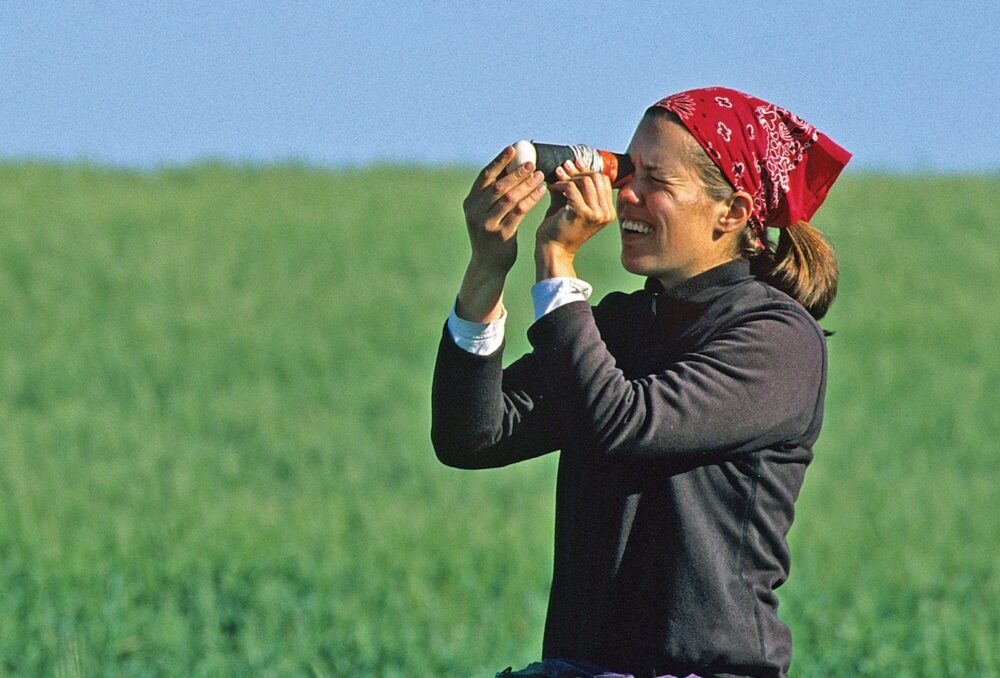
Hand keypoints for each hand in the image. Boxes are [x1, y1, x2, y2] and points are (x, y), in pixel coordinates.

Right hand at [462, 146, 546, 275]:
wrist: (487, 265)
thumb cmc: (490, 234)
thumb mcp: (484, 214)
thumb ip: (491, 195)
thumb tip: (509, 166)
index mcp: (470, 203)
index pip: (484, 177)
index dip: (498, 161)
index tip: (512, 149)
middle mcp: (475, 213)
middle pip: (499, 186)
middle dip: (516, 172)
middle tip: (532, 163)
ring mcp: (487, 224)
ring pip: (510, 198)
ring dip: (526, 184)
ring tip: (540, 175)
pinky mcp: (501, 235)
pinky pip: (519, 212)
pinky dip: (531, 199)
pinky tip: (541, 191)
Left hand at [535, 160, 615, 279]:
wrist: (553, 250)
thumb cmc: (560, 228)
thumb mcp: (572, 204)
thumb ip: (575, 184)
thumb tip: (572, 162)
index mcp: (608, 212)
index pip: (603, 180)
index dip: (587, 171)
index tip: (572, 167)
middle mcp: (606, 213)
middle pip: (596, 177)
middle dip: (577, 172)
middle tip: (561, 172)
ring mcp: (596, 214)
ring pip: (585, 180)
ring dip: (568, 178)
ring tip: (556, 182)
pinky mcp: (582, 213)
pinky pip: (571, 187)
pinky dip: (559, 184)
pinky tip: (552, 188)